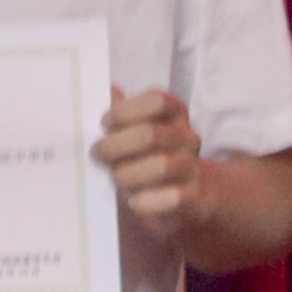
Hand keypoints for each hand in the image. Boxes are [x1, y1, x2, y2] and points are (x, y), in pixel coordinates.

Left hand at [92, 89, 208, 226]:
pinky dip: (145, 201)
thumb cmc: (153, 155)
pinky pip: (169, 199)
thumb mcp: (141, 130)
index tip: (104, 123)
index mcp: (176, 114)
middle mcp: (188, 137)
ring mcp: (192, 167)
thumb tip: (108, 90)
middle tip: (98, 153)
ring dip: (128, 174)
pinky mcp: (193, 197)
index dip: (126, 111)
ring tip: (115, 178)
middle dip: (116, 145)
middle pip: (151, 134)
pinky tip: (134, 200)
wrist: (192, 192)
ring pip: (160, 166)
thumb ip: (124, 113)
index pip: (157, 101)